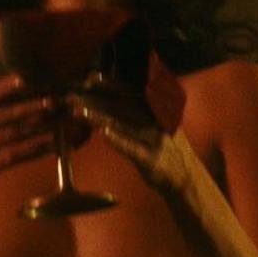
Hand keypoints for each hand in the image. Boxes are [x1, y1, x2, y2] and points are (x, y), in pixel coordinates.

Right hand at [0, 74, 58, 209]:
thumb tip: (27, 96)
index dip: (6, 86)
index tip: (26, 78)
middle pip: (3, 115)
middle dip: (31, 107)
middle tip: (53, 101)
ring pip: (10, 135)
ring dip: (38, 128)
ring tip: (60, 123)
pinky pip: (11, 157)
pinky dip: (34, 150)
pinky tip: (51, 146)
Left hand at [64, 89, 194, 194]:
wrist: (185, 177)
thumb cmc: (162, 146)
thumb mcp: (154, 123)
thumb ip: (135, 109)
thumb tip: (109, 93)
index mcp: (155, 108)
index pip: (129, 92)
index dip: (109, 85)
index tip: (88, 79)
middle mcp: (155, 120)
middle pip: (121, 106)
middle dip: (95, 100)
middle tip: (71, 97)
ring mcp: (154, 139)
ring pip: (123, 124)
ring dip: (99, 117)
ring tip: (78, 112)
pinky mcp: (152, 160)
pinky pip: (133, 149)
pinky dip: (119, 140)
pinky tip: (103, 134)